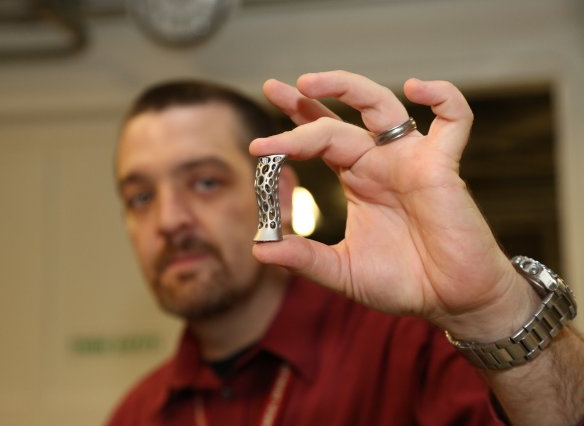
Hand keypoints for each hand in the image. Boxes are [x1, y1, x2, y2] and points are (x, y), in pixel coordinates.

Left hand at [250, 70, 536, 339]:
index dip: (291, 130)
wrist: (450, 300)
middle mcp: (380, 162)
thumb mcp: (343, 270)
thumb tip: (259, 248)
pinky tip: (417, 87)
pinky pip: (454, 120)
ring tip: (307, 83)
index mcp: (357, 179)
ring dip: (346, 88)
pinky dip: (443, 98)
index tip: (258, 143)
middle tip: (273, 90)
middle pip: (339, 119)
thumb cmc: (403, 282)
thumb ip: (304, 258)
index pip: (320, 140)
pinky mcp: (443, 167)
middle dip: (305, 103)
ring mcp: (411, 160)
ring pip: (381, 105)